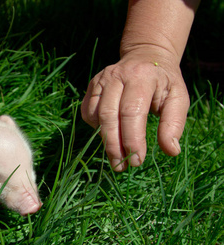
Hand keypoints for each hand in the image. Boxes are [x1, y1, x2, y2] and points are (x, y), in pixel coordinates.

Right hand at [81, 46, 189, 170]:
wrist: (145, 55)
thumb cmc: (164, 82)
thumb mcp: (178, 97)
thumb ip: (174, 123)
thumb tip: (171, 151)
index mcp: (142, 77)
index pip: (132, 112)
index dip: (133, 139)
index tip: (137, 161)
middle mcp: (117, 76)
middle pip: (109, 116)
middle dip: (114, 145)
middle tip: (121, 166)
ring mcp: (101, 79)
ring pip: (96, 115)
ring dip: (104, 140)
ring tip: (116, 157)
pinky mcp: (92, 85)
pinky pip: (88, 112)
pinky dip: (96, 127)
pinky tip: (109, 134)